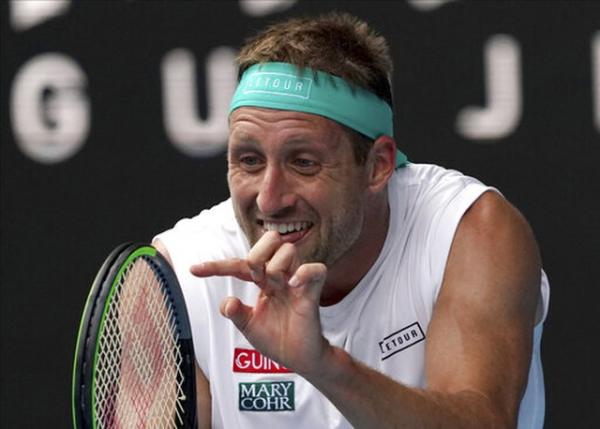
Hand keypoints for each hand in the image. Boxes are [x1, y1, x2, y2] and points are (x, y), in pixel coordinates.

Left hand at [190, 231, 330, 375]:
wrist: (299, 359)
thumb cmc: (277, 340)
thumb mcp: (249, 327)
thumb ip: (235, 313)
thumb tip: (226, 302)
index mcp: (263, 282)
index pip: (238, 265)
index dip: (216, 266)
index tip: (193, 270)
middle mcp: (279, 277)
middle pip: (270, 240)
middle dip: (256, 253)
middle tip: (253, 276)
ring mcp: (296, 282)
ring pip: (288, 249)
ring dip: (275, 265)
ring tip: (274, 286)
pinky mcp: (312, 292)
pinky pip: (316, 269)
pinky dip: (303, 272)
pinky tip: (292, 285)